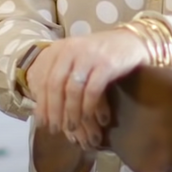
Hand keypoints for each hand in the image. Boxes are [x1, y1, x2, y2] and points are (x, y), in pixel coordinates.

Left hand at [25, 29, 146, 147]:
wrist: (130, 41)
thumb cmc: (98, 55)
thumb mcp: (73, 59)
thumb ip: (58, 76)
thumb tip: (44, 108)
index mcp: (58, 48)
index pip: (42, 79)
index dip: (41, 103)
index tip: (42, 123)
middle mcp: (70, 49)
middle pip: (54, 85)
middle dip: (53, 110)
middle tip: (54, 129)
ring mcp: (88, 56)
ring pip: (73, 89)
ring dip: (71, 112)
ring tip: (71, 127)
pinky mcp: (106, 64)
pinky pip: (92, 90)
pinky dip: (88, 107)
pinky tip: (89, 118)